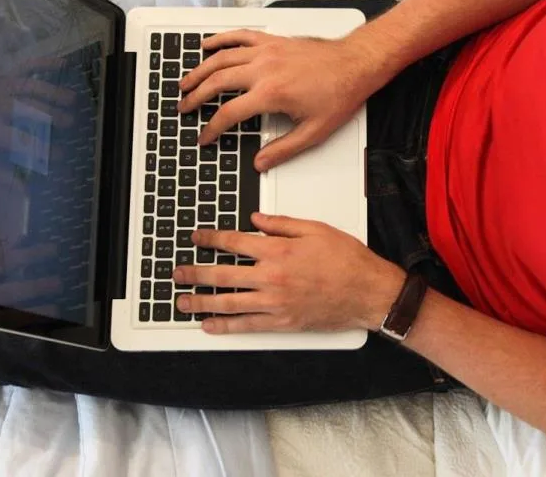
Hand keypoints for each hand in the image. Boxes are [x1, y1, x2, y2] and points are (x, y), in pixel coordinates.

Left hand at [173, 213, 404, 333]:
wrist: (368, 292)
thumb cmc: (348, 261)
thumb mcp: (317, 230)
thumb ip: (283, 223)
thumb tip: (257, 219)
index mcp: (279, 250)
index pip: (234, 243)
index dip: (210, 239)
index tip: (196, 238)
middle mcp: (272, 277)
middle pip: (222, 275)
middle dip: (195, 273)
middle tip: (177, 273)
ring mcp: (275, 303)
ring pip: (228, 303)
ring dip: (201, 302)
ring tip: (182, 301)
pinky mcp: (283, 322)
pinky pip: (246, 326)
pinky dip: (225, 326)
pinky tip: (209, 325)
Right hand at [178, 31, 390, 170]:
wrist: (356, 65)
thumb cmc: (339, 94)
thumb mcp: (313, 132)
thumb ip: (283, 149)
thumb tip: (260, 163)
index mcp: (271, 93)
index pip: (230, 114)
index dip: (212, 128)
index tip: (204, 137)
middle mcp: (264, 69)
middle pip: (217, 82)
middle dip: (196, 97)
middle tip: (184, 108)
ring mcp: (267, 51)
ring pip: (222, 58)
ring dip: (199, 70)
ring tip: (185, 83)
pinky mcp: (273, 41)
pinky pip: (240, 36)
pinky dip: (220, 39)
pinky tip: (206, 45)